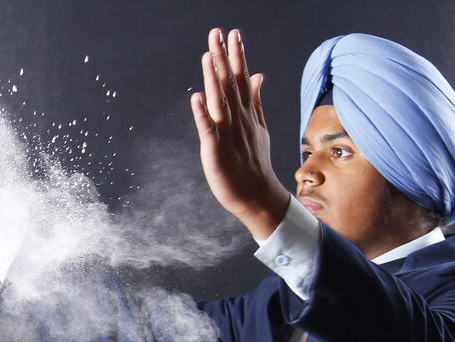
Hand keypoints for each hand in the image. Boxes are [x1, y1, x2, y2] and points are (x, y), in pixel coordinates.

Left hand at [190, 28, 290, 240]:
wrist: (258, 196)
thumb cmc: (254, 163)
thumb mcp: (258, 127)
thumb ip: (256, 100)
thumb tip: (258, 74)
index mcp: (246, 114)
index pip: (240, 79)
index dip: (236, 55)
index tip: (233, 33)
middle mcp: (238, 120)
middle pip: (229, 84)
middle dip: (223, 58)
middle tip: (217, 33)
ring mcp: (228, 134)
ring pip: (219, 101)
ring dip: (213, 79)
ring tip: (208, 56)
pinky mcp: (216, 151)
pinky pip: (208, 130)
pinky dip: (202, 114)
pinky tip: (196, 98)